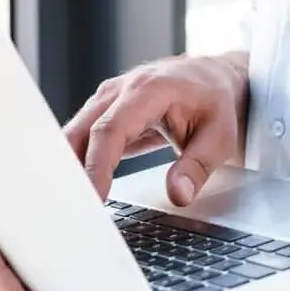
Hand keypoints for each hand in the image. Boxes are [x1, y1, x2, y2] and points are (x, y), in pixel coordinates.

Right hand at [64, 52, 248, 204]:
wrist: (215, 78)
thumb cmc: (217, 103)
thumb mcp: (220, 136)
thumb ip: (197, 167)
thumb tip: (178, 195)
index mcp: (149, 90)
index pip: (110, 130)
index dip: (97, 167)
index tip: (94, 199)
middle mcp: (121, 90)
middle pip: (81, 132)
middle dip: (71, 171)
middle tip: (72, 212)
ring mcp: (108, 99)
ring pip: (74, 135)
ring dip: (70, 169)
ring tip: (71, 208)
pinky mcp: (104, 111)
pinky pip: (81, 138)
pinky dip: (76, 164)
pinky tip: (77, 192)